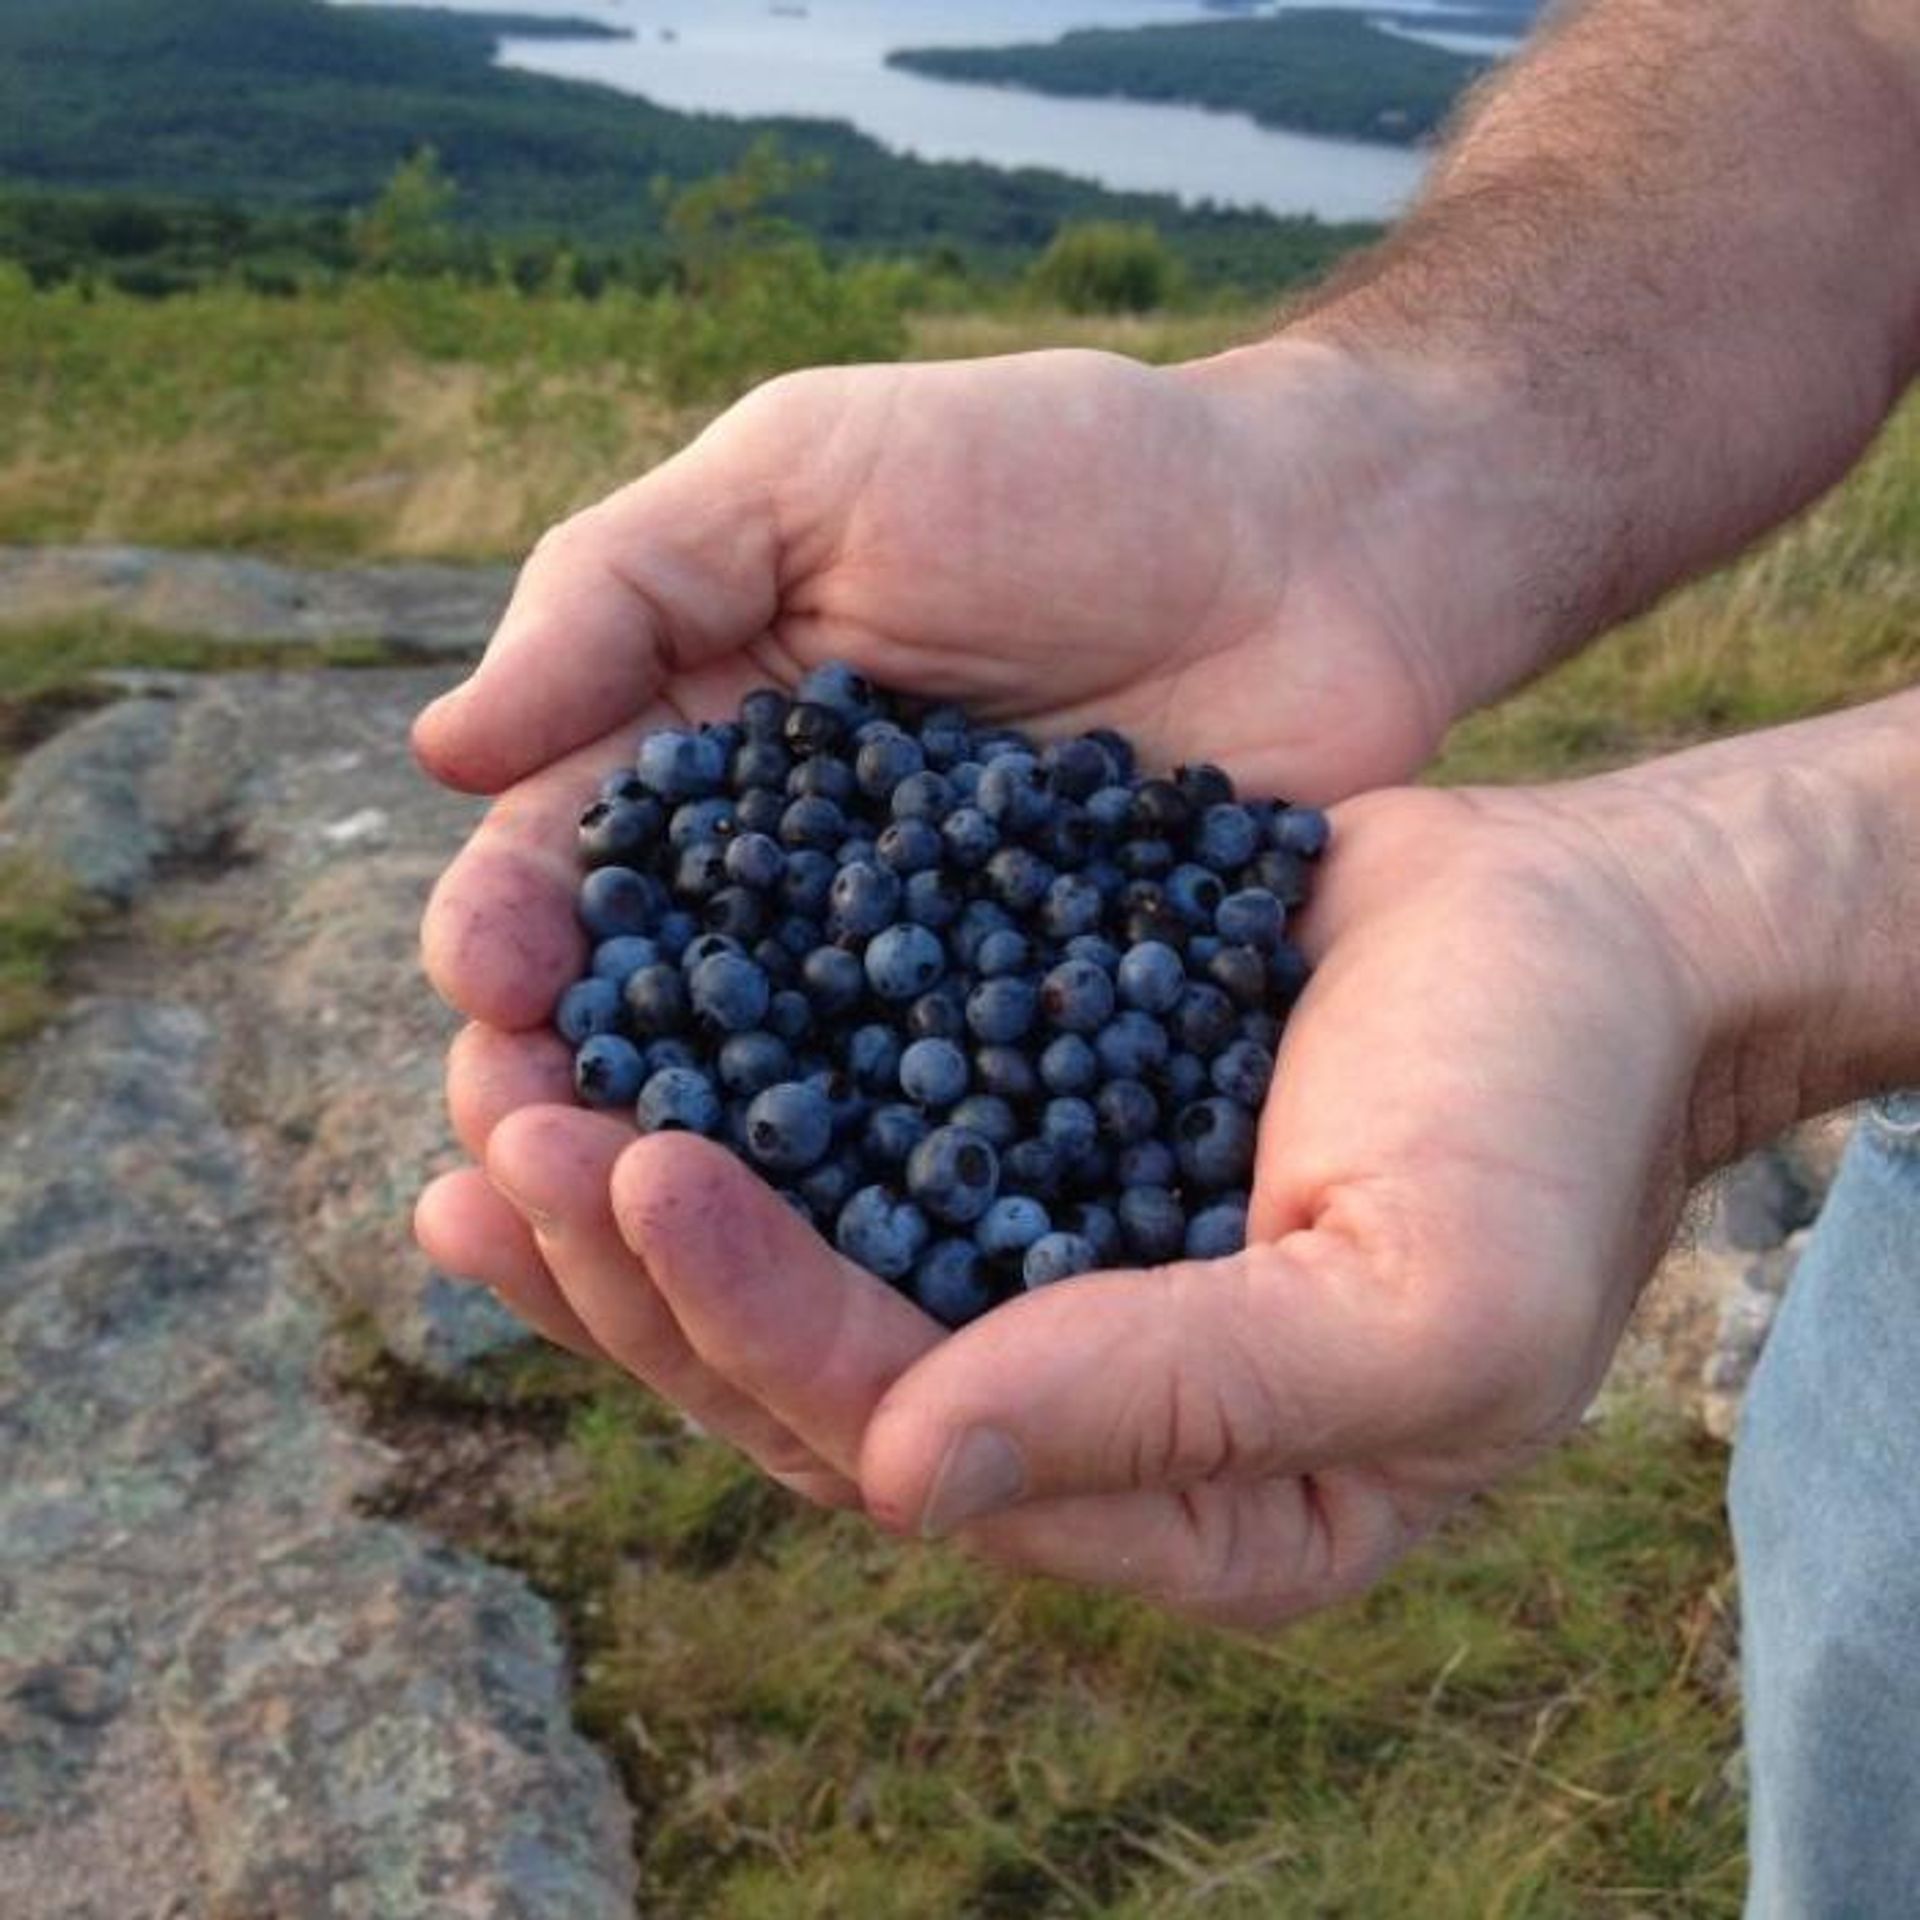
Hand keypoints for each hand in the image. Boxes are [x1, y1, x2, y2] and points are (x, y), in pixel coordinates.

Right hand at [412, 338, 1534, 1438]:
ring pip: (787, 1120)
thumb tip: (443, 750)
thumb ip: (626, 587)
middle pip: (656, 1027)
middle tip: (534, 1149)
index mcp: (713, 775)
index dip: (511, 932)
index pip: (570, 876)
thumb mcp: (809, 473)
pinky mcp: (1058, 1067)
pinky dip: (904, 1206)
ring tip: (659, 1225)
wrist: (1314, 535)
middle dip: (580, 1088)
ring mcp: (928, 1002)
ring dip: (711, 1182)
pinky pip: (964, 1152)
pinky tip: (860, 1270)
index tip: (489, 982)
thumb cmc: (1055, 470)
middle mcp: (798, 910)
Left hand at [418, 763, 1743, 1625]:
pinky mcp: (1016, 1133)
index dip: (758, 1319)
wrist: (1590, 940)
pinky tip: (609, 1026)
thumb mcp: (1421, 1310)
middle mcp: (1075, 1404)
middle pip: (804, 1371)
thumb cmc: (1549, 1129)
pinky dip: (723, 1080)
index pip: (911, 1437)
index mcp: (1176, 1502)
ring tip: (497, 1095)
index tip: (638, 1167)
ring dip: (633, 1188)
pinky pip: (839, 1131)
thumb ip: (1176, 1404)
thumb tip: (907, 1478)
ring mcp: (1034, 1265)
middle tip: (500, 1134)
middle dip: (639, 1265)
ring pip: (791, 1258)